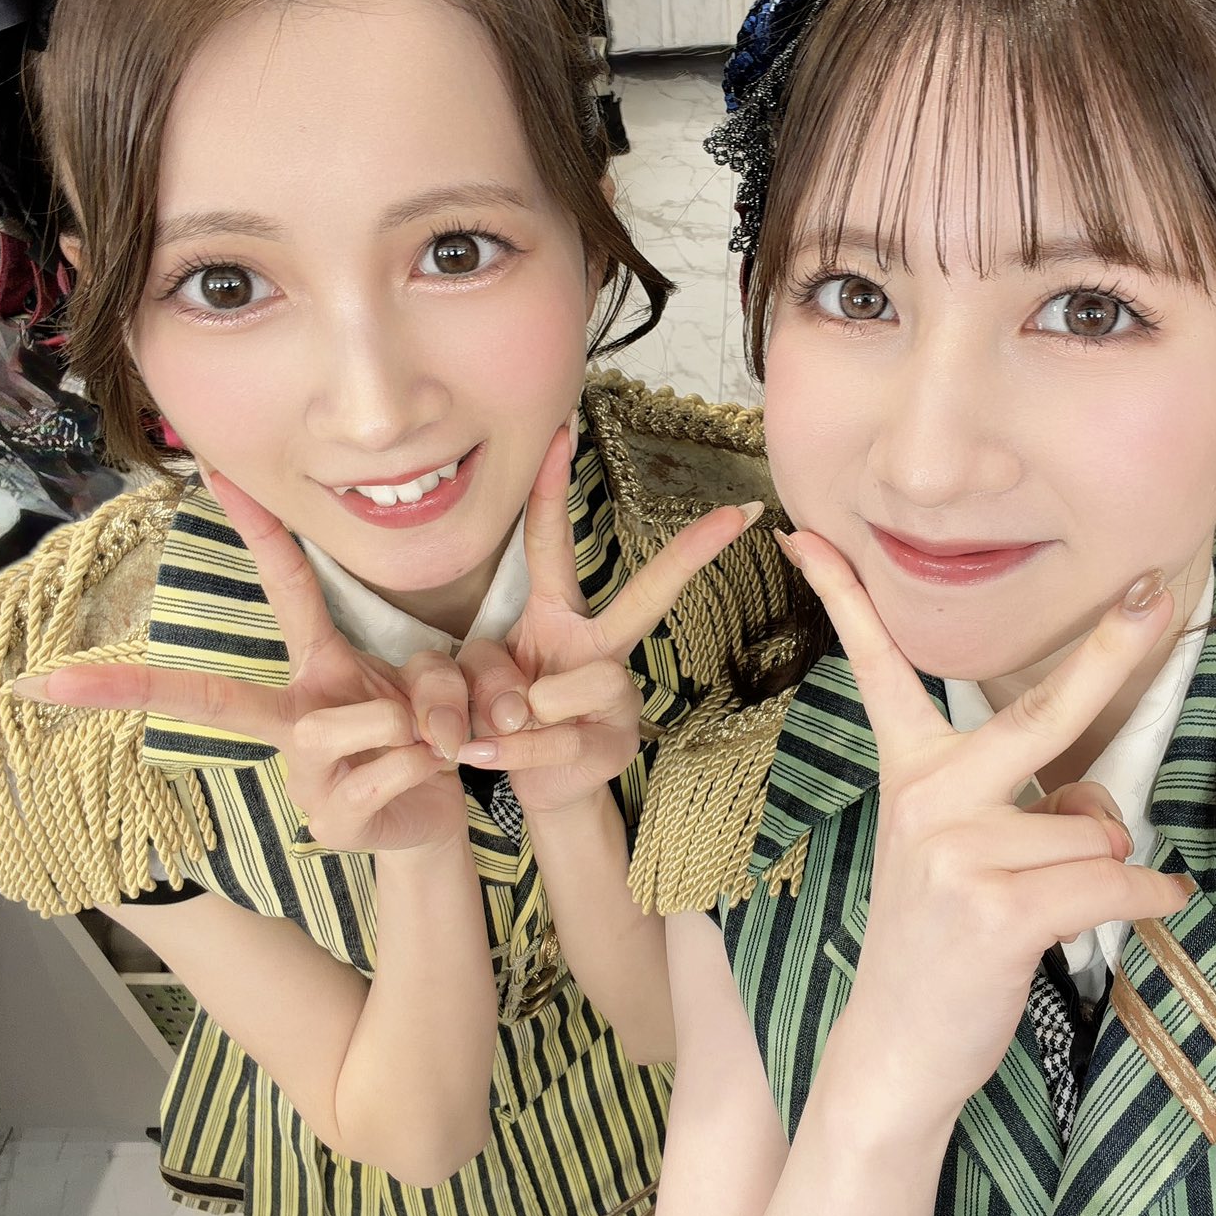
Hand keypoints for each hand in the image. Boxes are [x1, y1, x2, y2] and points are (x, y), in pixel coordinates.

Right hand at [13, 473, 469, 853]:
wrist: (434, 821)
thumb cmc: (418, 741)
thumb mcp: (429, 689)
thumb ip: (428, 678)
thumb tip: (417, 714)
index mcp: (311, 675)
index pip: (284, 589)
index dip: (256, 529)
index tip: (213, 471)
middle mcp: (291, 723)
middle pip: (215, 700)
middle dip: (137, 689)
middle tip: (48, 683)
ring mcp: (299, 779)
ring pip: (336, 725)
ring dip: (404, 721)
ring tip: (430, 738)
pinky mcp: (329, 822)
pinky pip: (384, 765)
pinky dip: (424, 761)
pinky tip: (432, 772)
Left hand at [454, 424, 760, 813]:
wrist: (538, 787)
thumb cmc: (509, 717)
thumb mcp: (477, 680)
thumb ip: (482, 672)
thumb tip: (523, 702)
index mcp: (558, 617)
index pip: (551, 543)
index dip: (552, 487)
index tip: (565, 429)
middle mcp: (599, 646)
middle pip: (646, 597)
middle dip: (691, 555)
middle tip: (738, 515)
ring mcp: (617, 695)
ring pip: (565, 686)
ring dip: (511, 713)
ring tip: (493, 731)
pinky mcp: (613, 744)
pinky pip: (553, 738)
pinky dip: (506, 751)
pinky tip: (480, 756)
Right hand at [779, 528, 1193, 1122]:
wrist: (897, 1047)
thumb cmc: (944, 941)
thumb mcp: (962, 853)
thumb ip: (1025, 807)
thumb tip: (1103, 808)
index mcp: (909, 772)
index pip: (875, 668)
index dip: (843, 596)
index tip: (803, 536)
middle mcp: (926, 796)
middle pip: (1042, 713)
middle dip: (1111, 650)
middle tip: (1156, 593)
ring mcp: (958, 851)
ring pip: (1099, 830)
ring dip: (1112, 871)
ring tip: (1058, 906)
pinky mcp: (999, 909)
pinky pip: (1119, 885)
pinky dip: (1152, 903)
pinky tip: (1148, 912)